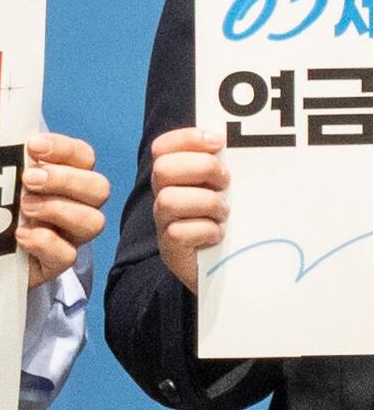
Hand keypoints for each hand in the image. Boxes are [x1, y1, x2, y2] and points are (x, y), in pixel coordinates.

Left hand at [13, 128, 107, 284]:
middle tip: (29, 178)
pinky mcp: (53, 263)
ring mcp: (68, 236)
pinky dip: (45, 243)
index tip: (33, 145)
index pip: (83, 157)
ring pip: (93, 221)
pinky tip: (20, 235)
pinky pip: (66, 255)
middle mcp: (76, 205)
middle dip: (65, 179)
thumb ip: (4, 159)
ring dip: (59, 209)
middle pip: (98, 188)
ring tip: (25, 207)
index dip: (64, 149)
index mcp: (67, 177)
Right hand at [146, 122, 229, 294]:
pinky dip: (206, 231)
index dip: (188, 138)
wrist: (235, 270)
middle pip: (163, 169)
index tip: (219, 142)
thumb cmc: (238, 222)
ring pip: (168, 200)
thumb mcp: (235, 189)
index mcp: (178, 176)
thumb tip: (246, 143)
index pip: (164, 146)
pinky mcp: (171, 249)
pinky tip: (220, 235)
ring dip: (205, 203)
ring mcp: (165, 223)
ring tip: (225, 213)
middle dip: (201, 169)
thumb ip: (231, 166)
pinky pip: (179, 232)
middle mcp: (165, 196)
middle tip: (225, 181)